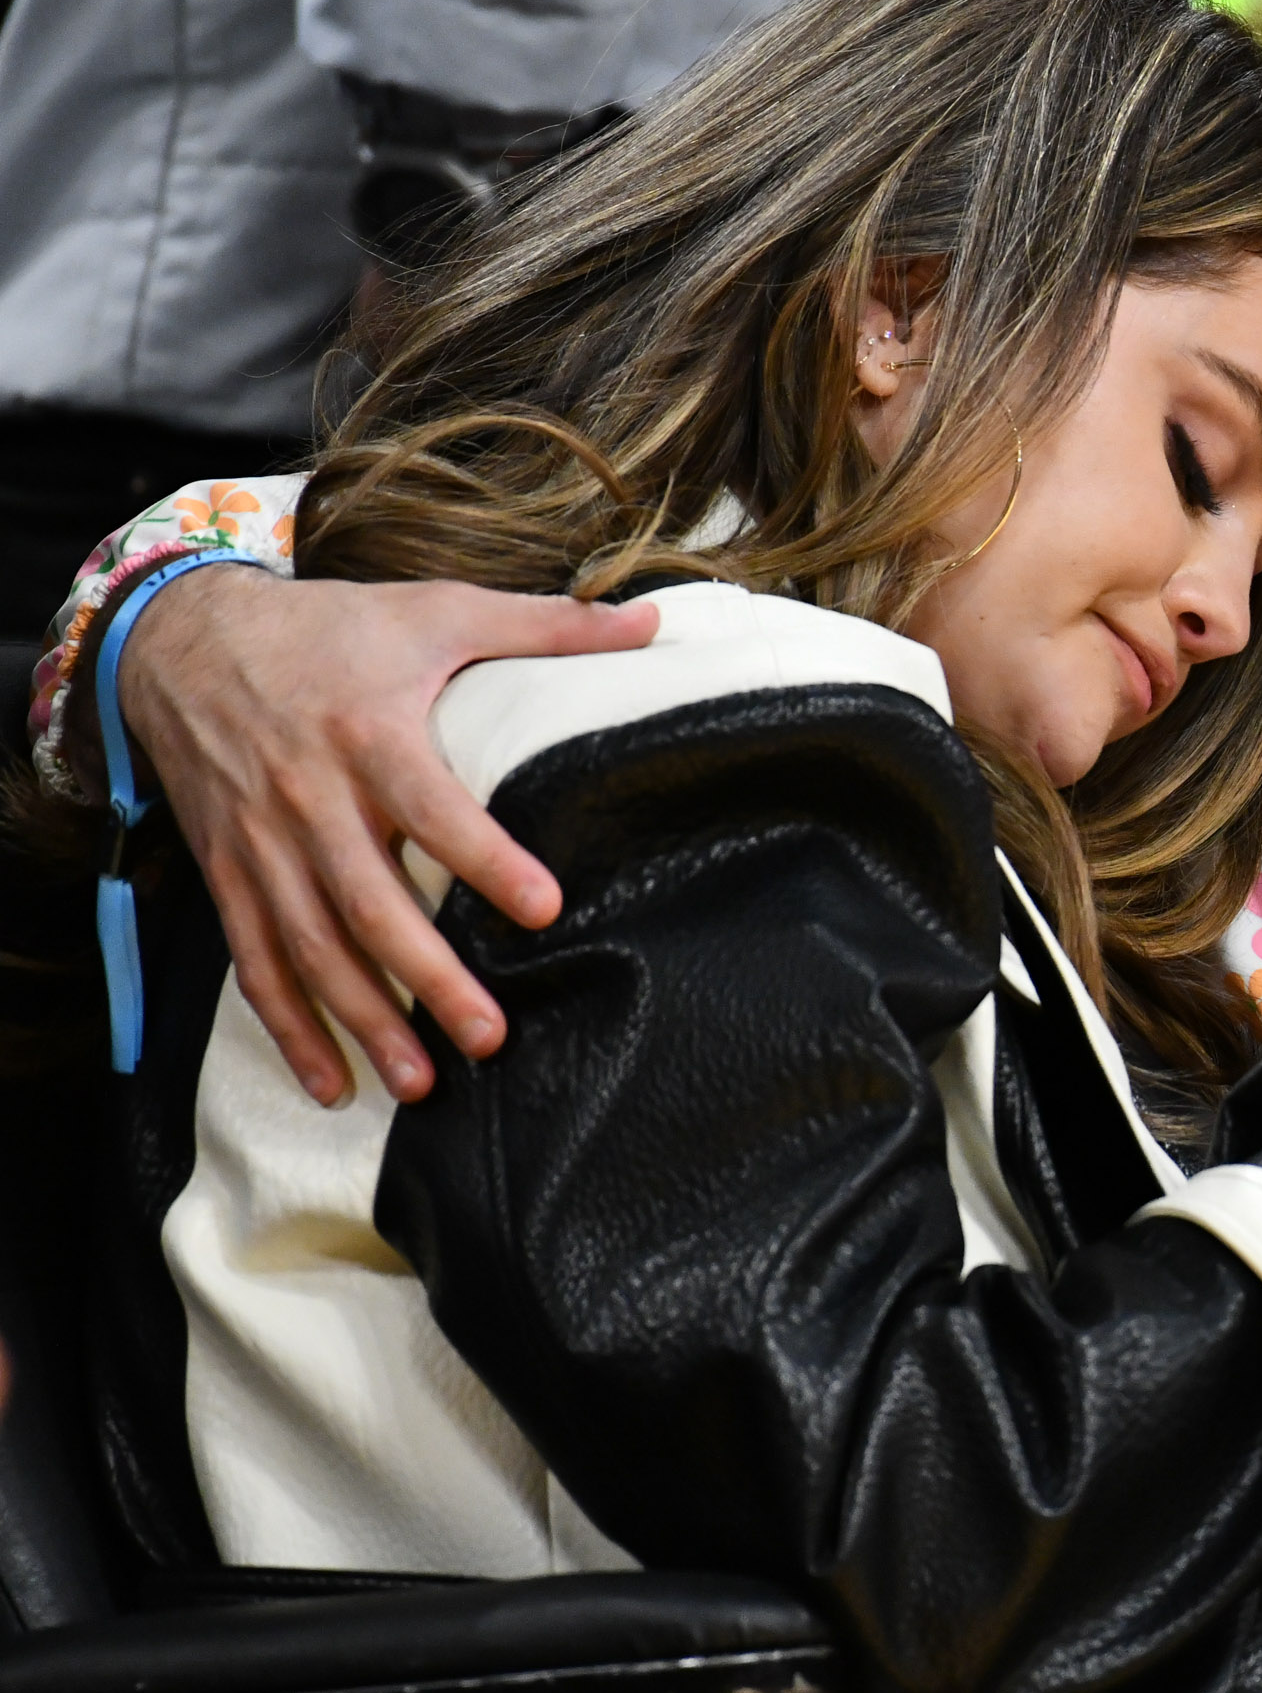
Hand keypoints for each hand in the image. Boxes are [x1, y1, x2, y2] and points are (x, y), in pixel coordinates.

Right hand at [113, 565, 658, 1105]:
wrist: (180, 636)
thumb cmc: (329, 627)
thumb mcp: (435, 610)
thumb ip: (545, 623)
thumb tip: (649, 620)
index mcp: (370, 736)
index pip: (435, 809)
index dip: (488, 860)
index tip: (545, 909)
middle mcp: (309, 800)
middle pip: (371, 904)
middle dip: (430, 978)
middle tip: (491, 1035)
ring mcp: (262, 845)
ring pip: (313, 949)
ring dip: (365, 1021)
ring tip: (422, 1083)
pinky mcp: (228, 873)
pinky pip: (256, 961)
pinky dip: (290, 1027)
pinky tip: (332, 1083)